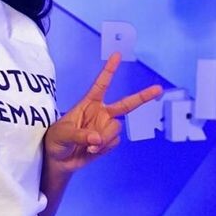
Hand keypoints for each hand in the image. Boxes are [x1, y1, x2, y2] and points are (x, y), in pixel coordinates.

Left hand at [43, 51, 162, 171]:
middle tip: (158, 89)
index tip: (117, 55)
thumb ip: (80, 135)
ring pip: (116, 128)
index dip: (109, 70)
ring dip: (104, 138)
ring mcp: (106, 128)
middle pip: (126, 104)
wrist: (59, 160)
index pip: (101, 85)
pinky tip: (91, 150)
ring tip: (88, 145)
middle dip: (143, 97)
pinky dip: (103, 147)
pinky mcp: (108, 141)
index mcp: (88, 104)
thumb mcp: (63, 134)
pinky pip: (114, 142)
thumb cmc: (56, 140)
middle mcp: (101, 113)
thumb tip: (97, 139)